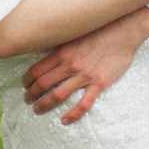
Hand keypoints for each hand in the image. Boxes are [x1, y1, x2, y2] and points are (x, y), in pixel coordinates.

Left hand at [22, 8, 148, 125]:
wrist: (124, 29)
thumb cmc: (100, 28)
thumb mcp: (74, 33)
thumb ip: (61, 44)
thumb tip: (47, 50)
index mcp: (61, 51)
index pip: (37, 69)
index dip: (27, 79)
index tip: (25, 84)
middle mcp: (70, 64)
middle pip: (43, 84)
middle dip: (31, 94)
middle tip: (27, 100)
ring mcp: (84, 75)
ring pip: (58, 95)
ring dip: (44, 104)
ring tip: (37, 110)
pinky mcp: (99, 83)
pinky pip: (83, 103)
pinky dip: (73, 114)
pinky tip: (65, 120)